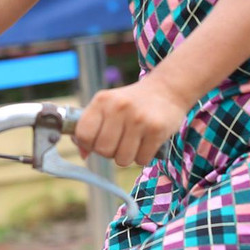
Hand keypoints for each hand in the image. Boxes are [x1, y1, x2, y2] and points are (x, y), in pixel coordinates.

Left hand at [73, 75, 191, 167]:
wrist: (166, 90)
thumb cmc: (131, 103)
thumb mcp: (107, 106)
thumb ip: (91, 127)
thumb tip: (83, 154)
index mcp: (102, 100)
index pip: (83, 135)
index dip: (88, 144)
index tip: (97, 141)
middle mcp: (119, 108)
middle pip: (103, 150)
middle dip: (110, 152)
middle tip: (119, 141)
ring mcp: (139, 119)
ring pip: (122, 159)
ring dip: (126, 156)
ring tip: (133, 142)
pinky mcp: (156, 130)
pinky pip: (141, 160)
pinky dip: (143, 156)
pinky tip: (146, 142)